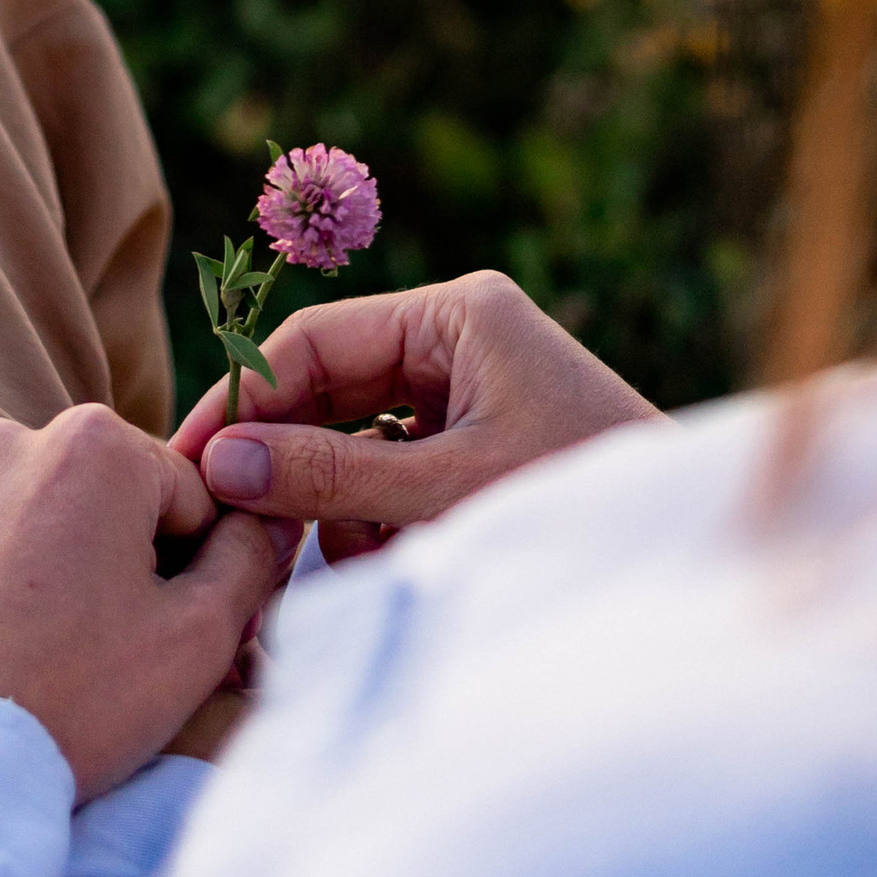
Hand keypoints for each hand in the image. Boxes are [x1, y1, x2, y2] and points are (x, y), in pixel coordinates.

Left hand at [0, 403, 293, 799]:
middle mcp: (3, 441)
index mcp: (94, 445)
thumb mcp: (198, 640)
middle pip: (92, 498)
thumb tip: (265, 517)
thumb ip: (248, 560)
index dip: (188, 566)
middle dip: (107, 558)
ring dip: (32, 567)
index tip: (163, 628)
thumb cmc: (74, 706)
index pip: (180, 495)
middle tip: (97, 651)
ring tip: (27, 657)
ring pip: (15, 518)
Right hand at [169, 270, 656, 561]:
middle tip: (236, 525)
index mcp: (458, 315)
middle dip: (294, 461)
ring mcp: (472, 391)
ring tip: (372, 555)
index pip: (316, 341)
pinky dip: (383, 520)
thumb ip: (331, 476)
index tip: (189, 465)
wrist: (687, 562)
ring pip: (356, 439)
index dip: (245, 403)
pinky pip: (394, 471)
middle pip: (329, 388)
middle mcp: (460, 339)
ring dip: (345, 504)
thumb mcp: (445, 492)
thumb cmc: (579, 504)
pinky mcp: (481, 444)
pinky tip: (403, 559)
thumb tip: (222, 462)